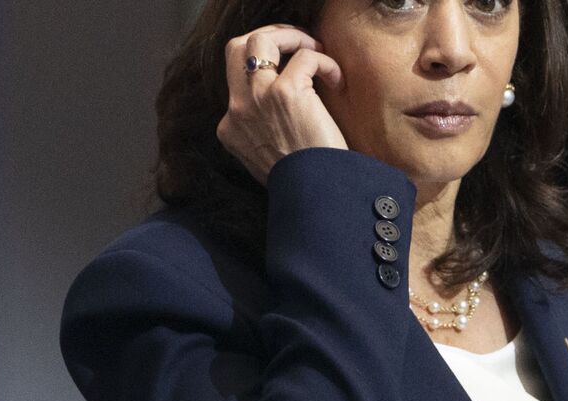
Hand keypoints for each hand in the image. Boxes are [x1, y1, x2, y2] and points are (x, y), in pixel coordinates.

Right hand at [218, 24, 347, 183]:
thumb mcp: (267, 160)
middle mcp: (238, 109)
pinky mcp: (285, 93)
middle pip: (235, 48)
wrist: (317, 197)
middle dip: (267, 38)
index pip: (236, 80)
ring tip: (315, 48)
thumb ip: (263, 133)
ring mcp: (258, 99)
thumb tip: (280, 111)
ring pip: (260, 40)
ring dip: (291, 37)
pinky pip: (304, 56)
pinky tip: (336, 79)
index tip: (291, 71)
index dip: (264, 68)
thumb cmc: (304, 182)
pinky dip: (324, 61)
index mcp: (230, 128)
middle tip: (296, 43)